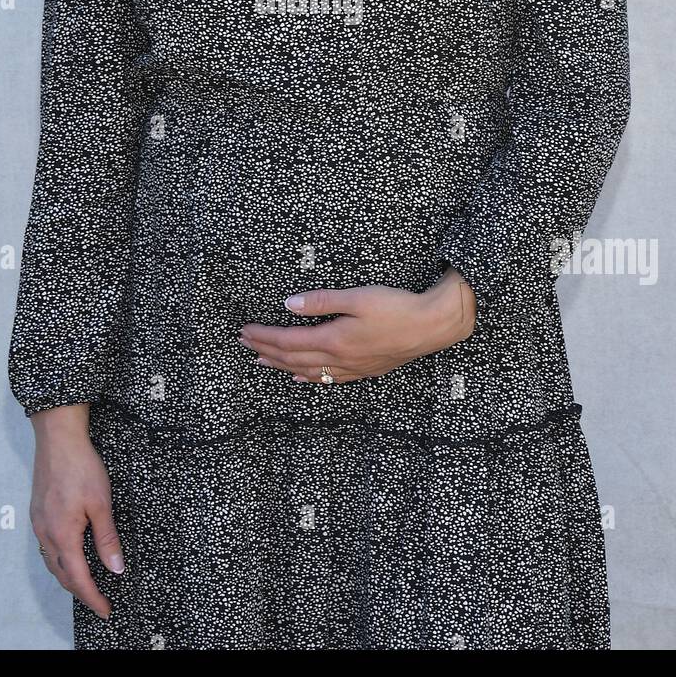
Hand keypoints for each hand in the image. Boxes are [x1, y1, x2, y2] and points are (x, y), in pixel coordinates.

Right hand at [29, 405, 124, 620]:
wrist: (58, 439)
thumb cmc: (81, 467)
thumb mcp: (102, 504)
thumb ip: (107, 539)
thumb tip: (115, 568)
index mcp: (62, 535)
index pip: (78, 578)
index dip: (92, 597)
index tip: (105, 610)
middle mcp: (45, 534)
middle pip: (62, 574)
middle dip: (81, 591)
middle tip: (99, 601)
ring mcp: (39, 523)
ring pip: (52, 561)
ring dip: (69, 576)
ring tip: (87, 584)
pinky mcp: (38, 513)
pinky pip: (48, 546)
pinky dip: (61, 559)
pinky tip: (71, 555)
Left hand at [238, 270, 475, 384]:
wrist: (431, 326)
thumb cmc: (397, 307)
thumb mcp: (358, 297)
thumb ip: (321, 301)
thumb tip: (288, 305)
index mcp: (334, 339)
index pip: (288, 340)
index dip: (264, 336)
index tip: (245, 331)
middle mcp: (339, 359)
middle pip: (292, 358)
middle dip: (265, 350)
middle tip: (243, 344)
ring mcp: (352, 368)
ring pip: (307, 371)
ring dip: (281, 366)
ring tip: (261, 362)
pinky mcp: (364, 370)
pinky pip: (328, 379)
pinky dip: (308, 378)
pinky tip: (300, 378)